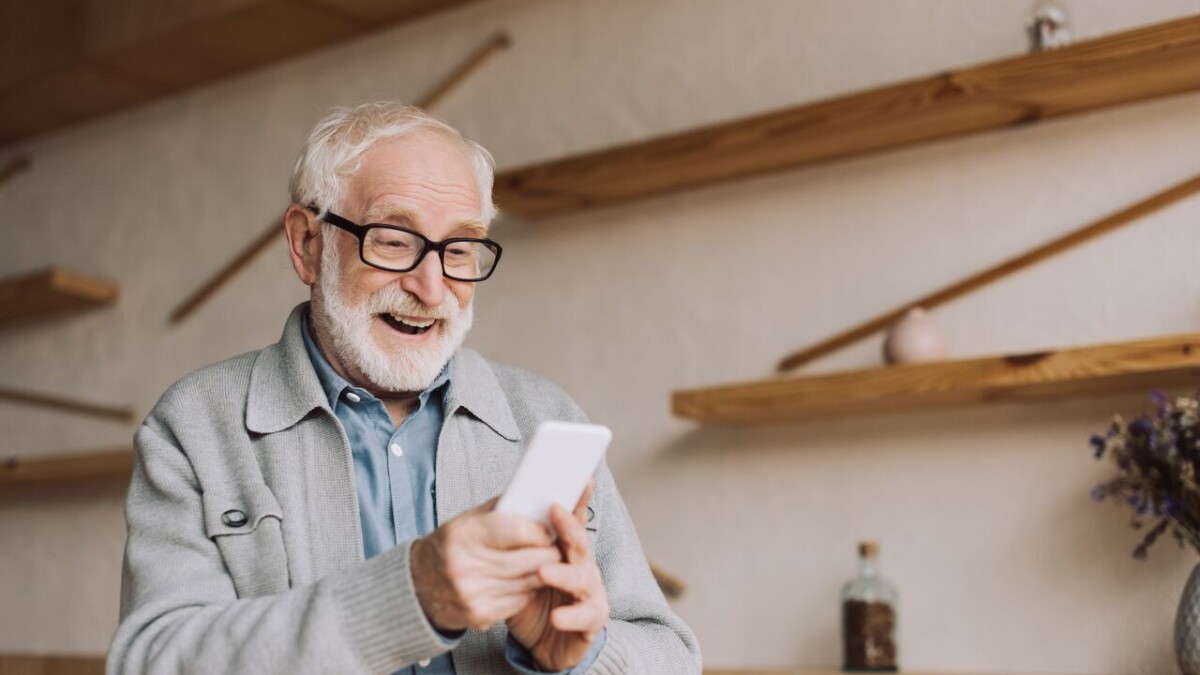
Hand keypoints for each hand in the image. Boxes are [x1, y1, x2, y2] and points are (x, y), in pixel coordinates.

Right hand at [411, 497, 561, 631]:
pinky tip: (526, 580)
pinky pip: (520, 600)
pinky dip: (529, 590)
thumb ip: (502, 510)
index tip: (548, 530)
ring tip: (545, 562)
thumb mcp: (468, 519)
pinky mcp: (479, 614)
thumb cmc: (450, 546)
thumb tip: (539, 501)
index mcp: (464, 534)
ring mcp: (472, 593)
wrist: (420, 584)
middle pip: (529, 559)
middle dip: (550, 552)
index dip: (540, 531)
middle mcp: (465, 565)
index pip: (518, 531)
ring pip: (529, 581)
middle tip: (557, 546)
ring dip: (544, 572)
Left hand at [506, 481, 609, 670]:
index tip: (580, 478)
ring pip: (583, 578)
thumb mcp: (520, 569)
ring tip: (542, 572)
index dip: (578, 498)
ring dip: (564, 573)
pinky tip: (557, 616)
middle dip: (568, 527)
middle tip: (555, 512)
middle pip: (580, 542)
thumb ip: (517, 543)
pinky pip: (585, 616)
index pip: (572, 520)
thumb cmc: (534, 598)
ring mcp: (590, 592)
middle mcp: (582, 566)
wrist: (547, 641)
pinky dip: (571, 616)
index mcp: (565, 550)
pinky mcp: (591, 620)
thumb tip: (504, 507)